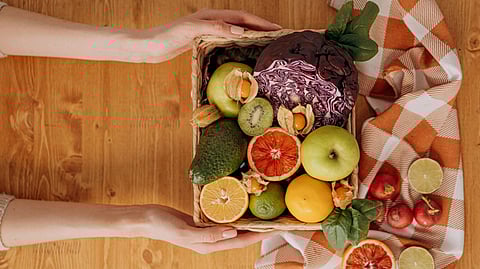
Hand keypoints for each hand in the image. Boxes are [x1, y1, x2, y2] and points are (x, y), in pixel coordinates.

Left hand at [140, 9, 281, 62]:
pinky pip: (227, 39)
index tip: (277, 29)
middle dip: (261, 27)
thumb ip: (215, 27)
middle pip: (242, 22)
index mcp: (212, 16)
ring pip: (236, 30)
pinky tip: (244, 50)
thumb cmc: (167, 37)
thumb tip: (240, 30)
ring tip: (266, 42)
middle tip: (278, 36)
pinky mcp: (203, 40)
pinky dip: (239, 42)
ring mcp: (208, 30)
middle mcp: (212, 20)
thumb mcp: (192, 30)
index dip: (261, 23)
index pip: (243, 17)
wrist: (150, 46)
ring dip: (252, 34)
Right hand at [142, 205, 281, 253]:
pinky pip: (224, 220)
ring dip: (248, 222)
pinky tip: (240, 206)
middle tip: (275, 219)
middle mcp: (211, 240)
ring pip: (234, 228)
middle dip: (258, 230)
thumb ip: (208, 235)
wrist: (147, 218)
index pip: (240, 242)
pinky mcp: (203, 223)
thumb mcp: (185, 231)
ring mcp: (208, 232)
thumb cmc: (163, 225)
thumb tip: (233, 233)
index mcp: (209, 246)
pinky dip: (234, 214)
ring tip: (263, 213)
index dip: (258, 237)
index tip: (275, 229)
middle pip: (241, 237)